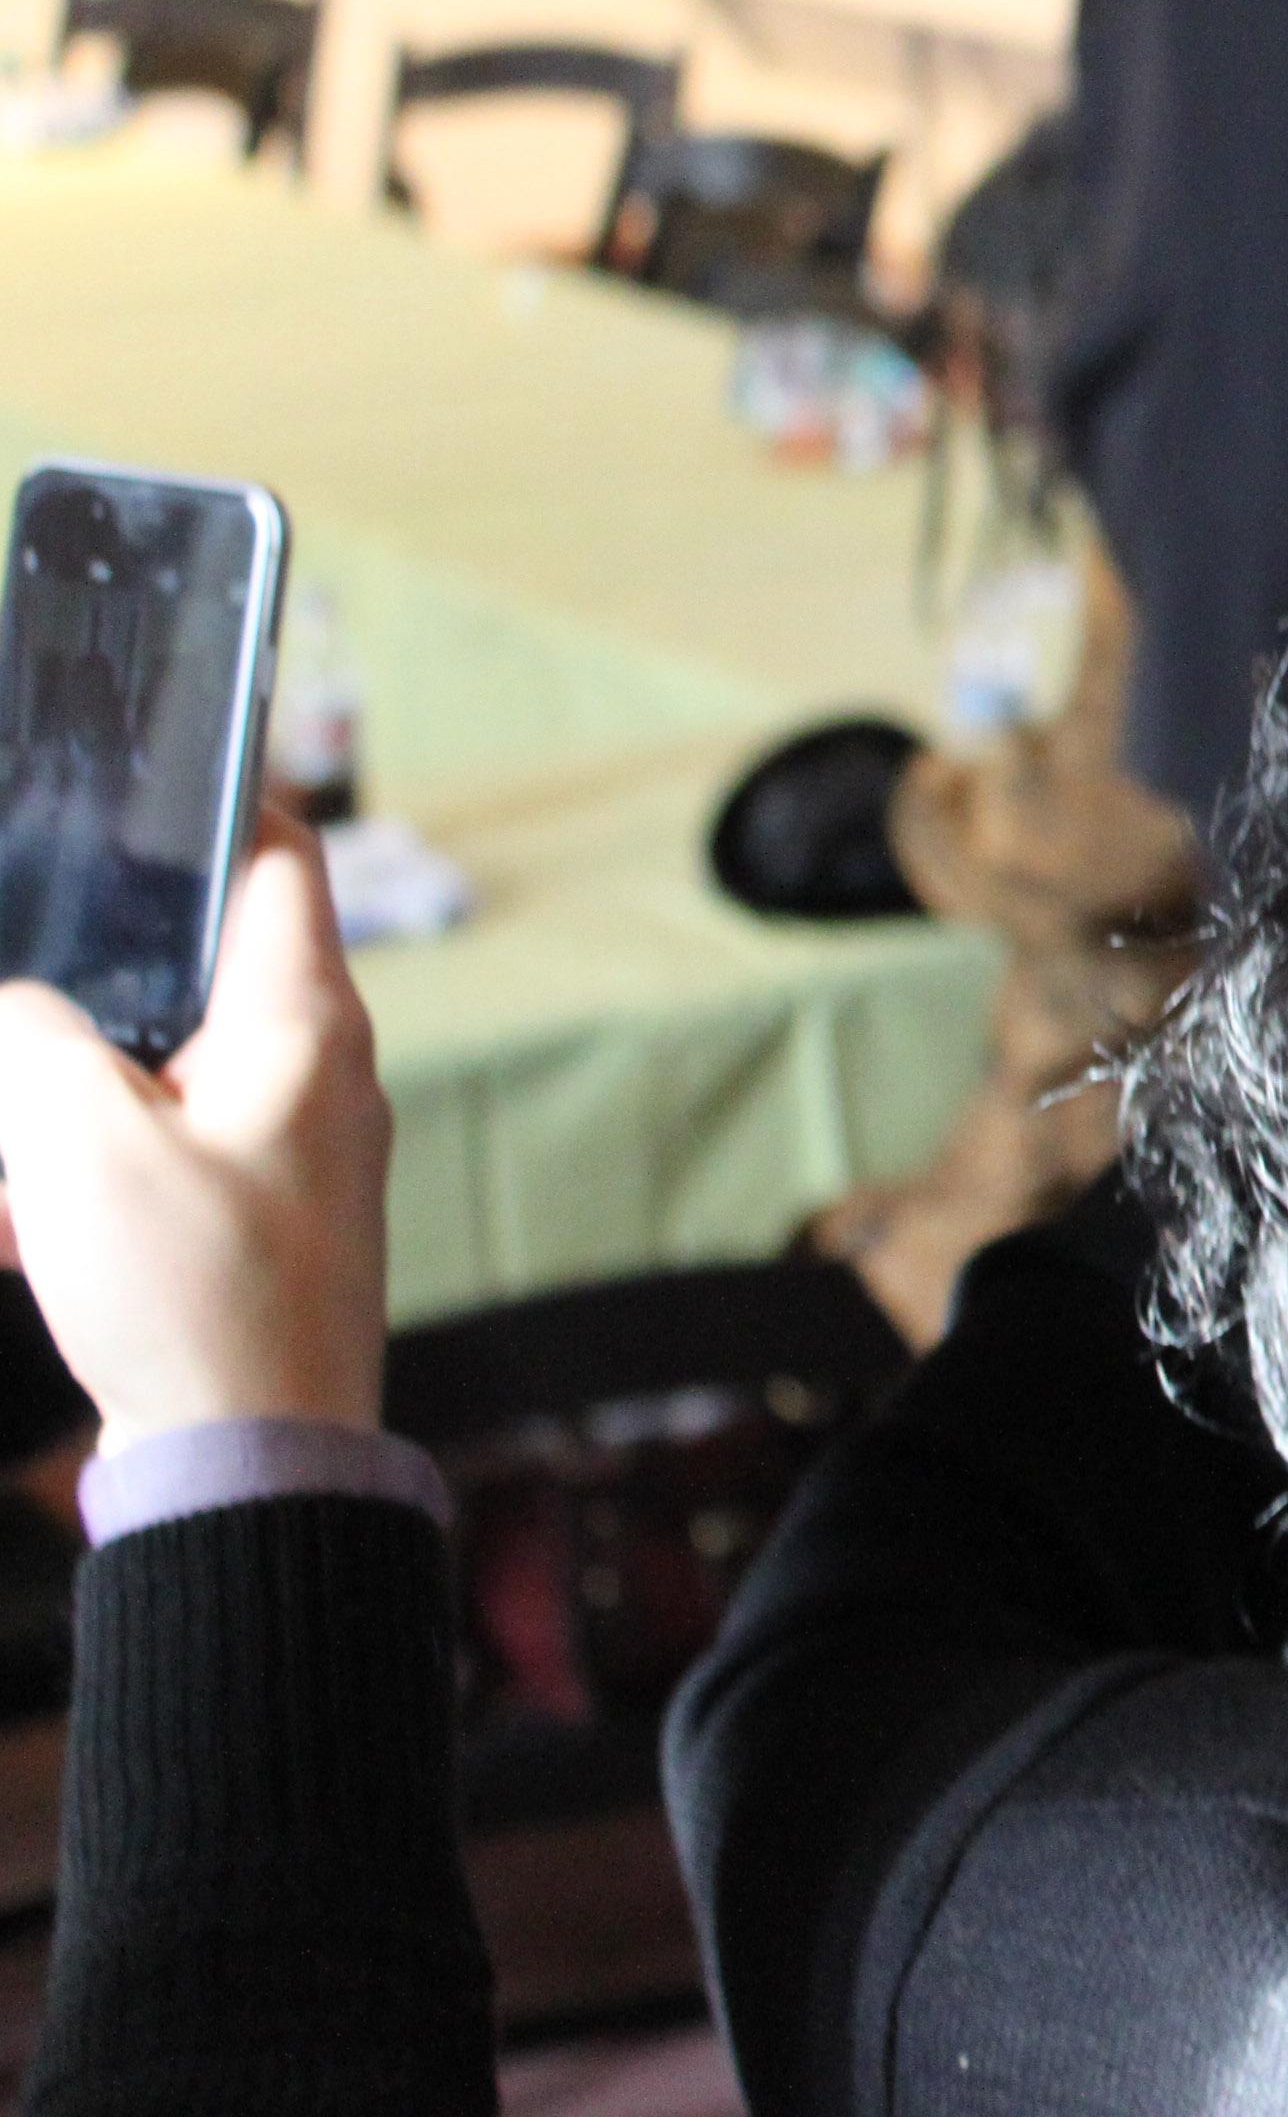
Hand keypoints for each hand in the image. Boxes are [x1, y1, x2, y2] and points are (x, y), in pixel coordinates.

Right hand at [0, 812, 392, 1445]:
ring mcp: (282, 1154)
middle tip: (20, 996)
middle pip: (188, 975)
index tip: (156, 767)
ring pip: (141, 1082)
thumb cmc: (192, 1294)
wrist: (246, 1464)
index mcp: (303, 1025)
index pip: (281, 864)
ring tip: (12, 1163)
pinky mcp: (240, 1228)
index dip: (222, 804)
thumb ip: (31, 1038)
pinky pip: (136, 1170)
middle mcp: (311, 1075)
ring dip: (51, 1111)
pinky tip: (11, 1231)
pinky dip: (64, 1187)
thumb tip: (20, 1009)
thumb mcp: (77, 1140)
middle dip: (82, 989)